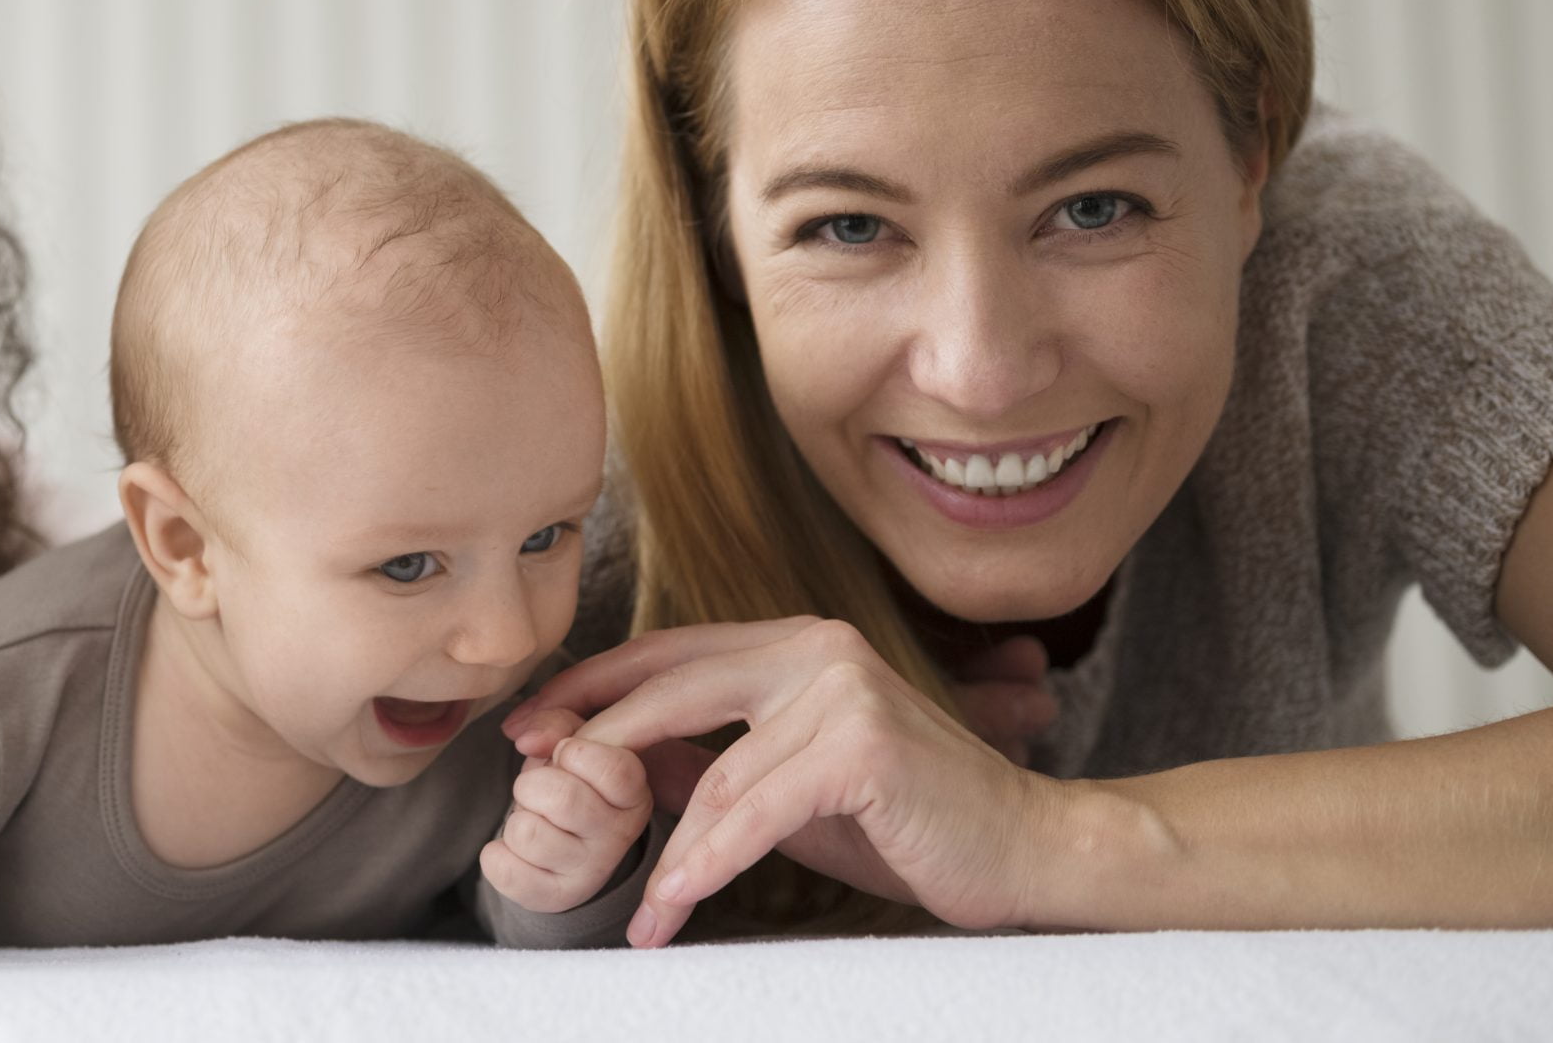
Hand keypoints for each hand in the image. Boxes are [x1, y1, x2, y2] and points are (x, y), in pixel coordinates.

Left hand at [478, 710, 654, 912]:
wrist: (565, 836)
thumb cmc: (571, 776)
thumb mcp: (573, 737)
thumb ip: (555, 723)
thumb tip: (526, 739)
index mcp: (634, 793)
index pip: (612, 768)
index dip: (573, 752)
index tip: (566, 756)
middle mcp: (620, 836)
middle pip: (561, 798)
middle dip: (532, 784)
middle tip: (539, 791)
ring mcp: (591, 872)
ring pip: (526, 832)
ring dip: (517, 818)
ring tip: (534, 820)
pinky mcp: (556, 898)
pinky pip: (504, 870)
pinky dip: (496, 855)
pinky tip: (515, 850)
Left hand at [503, 617, 1071, 945]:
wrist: (1025, 851)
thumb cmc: (905, 823)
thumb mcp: (786, 791)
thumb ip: (709, 763)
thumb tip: (614, 758)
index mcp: (794, 644)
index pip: (667, 653)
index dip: (591, 687)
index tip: (527, 726)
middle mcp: (814, 648)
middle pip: (671, 692)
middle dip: (592, 741)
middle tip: (532, 785)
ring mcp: (841, 689)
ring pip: (714, 773)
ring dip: (662, 850)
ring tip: (627, 909)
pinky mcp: (862, 747)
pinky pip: (757, 811)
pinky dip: (709, 861)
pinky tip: (674, 903)